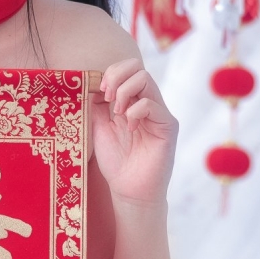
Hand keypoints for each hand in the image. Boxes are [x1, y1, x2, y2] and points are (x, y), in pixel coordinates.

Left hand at [90, 58, 177, 206]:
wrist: (130, 191)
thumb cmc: (117, 162)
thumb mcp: (100, 128)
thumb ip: (98, 105)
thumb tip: (91, 84)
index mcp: (134, 101)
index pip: (129, 69)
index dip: (112, 73)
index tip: (99, 92)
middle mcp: (150, 103)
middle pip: (138, 67)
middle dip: (116, 77)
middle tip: (107, 97)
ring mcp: (160, 113)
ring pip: (145, 79)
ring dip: (124, 92)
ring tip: (117, 114)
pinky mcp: (168, 126)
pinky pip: (151, 105)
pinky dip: (134, 112)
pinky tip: (129, 128)